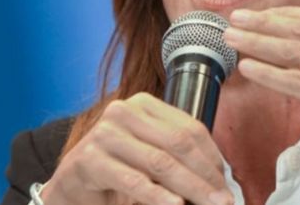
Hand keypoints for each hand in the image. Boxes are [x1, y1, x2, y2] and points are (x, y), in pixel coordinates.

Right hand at [41, 92, 233, 204]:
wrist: (73, 183)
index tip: (226, 184)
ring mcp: (104, 133)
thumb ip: (179, 157)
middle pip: (178, 144)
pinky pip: (132, 180)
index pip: (189, 128)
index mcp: (143, 104)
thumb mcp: (151, 155)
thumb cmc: (118, 168)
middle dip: (205, 176)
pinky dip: (157, 195)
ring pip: (160, 162)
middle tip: (224, 200)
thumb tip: (219, 180)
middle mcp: (123, 111)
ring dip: (190, 188)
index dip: (212, 158)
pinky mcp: (89, 159)